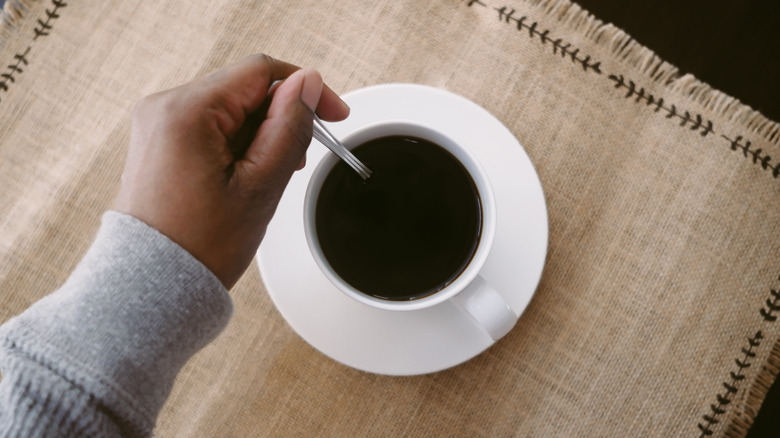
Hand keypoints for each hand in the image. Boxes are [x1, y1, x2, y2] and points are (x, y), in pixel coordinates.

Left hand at [114, 54, 349, 288]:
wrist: (152, 287)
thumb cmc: (198, 246)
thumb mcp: (261, 184)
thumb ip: (289, 126)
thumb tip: (306, 83)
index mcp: (186, 111)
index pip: (261, 72)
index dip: (305, 89)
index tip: (333, 114)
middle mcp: (164, 108)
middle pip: (245, 89)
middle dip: (280, 119)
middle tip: (296, 162)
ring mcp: (158, 125)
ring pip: (231, 110)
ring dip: (260, 136)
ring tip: (265, 179)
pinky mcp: (160, 143)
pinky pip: (211, 128)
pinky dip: (238, 146)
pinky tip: (245, 178)